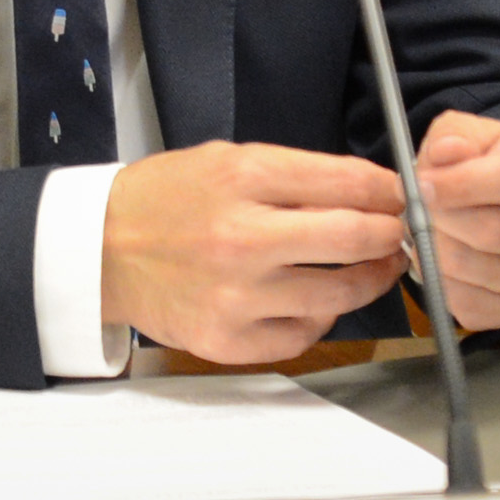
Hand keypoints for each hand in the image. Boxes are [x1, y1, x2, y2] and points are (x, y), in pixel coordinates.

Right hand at [100, 142, 406, 364]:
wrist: (98, 249)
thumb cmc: (165, 200)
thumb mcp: (226, 160)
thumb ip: (295, 175)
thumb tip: (369, 190)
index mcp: (242, 179)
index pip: (346, 183)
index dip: (389, 189)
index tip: (400, 195)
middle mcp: (242, 239)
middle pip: (354, 239)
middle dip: (391, 233)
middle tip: (398, 232)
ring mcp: (235, 296)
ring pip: (338, 295)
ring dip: (369, 279)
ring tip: (373, 268)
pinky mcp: (226, 339)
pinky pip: (302, 335)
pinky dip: (320, 318)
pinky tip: (316, 301)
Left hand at [412, 112, 499, 331]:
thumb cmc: (491, 160)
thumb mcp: (475, 131)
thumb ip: (454, 135)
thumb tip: (442, 155)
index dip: (464, 184)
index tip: (424, 183)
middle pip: (495, 231)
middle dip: (441, 218)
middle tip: (416, 205)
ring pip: (476, 269)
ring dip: (434, 248)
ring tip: (426, 226)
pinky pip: (469, 305)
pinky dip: (440, 281)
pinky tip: (441, 255)